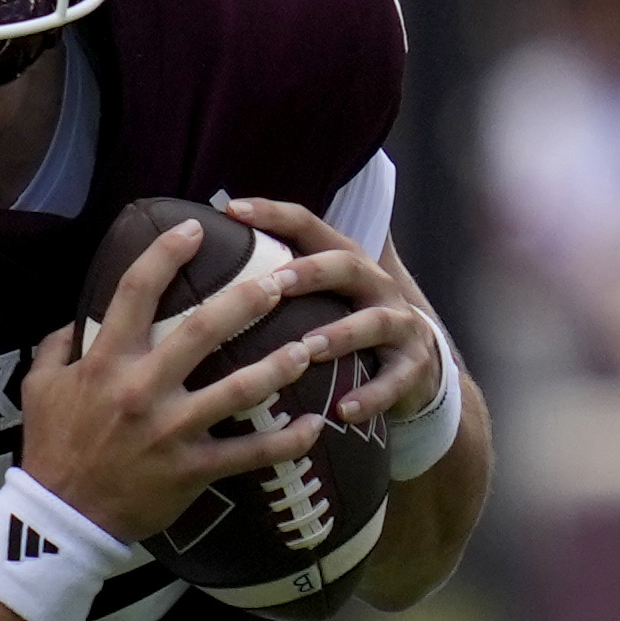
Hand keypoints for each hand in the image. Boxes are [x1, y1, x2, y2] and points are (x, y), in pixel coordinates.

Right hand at [22, 221, 326, 544]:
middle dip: (247, 300)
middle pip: (202, 330)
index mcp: (105, 362)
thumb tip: (77, 316)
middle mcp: (141, 389)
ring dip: (281, 364)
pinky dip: (286, 441)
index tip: (194, 227)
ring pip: (239, 389)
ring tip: (312, 345)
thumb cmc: (52, 447)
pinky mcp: (191, 469)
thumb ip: (59, 345)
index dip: (166, 253)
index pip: (136, 292)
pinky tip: (313, 425)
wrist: (61, 519)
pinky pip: (249, 453)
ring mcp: (171, 431)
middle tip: (282, 280)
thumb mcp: (40, 387)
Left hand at [215, 193, 443, 434]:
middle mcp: (374, 284)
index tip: (232, 209)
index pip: (309, 226)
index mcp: (344, 261)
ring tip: (308, 348)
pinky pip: (393, 381)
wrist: (417, 365)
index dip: (273, 215)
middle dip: (312, 272)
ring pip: (373, 322)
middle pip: (347, 265)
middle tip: (275, 283)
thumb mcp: (319, 296)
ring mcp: (398, 323)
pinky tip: (341, 411)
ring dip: (341, 334)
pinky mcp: (412, 366)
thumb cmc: (346, 324)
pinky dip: (369, 396)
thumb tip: (202, 260)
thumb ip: (275, 279)